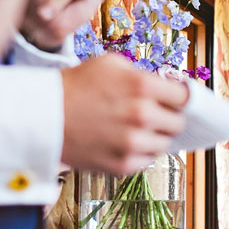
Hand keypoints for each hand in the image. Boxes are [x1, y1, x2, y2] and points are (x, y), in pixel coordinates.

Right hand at [61, 54, 188, 175]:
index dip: (180, 98)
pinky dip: (139, 153)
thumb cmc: (75, 86)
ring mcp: (133, 143)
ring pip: (164, 144)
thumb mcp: (111, 63)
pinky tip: (123, 141)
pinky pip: (146, 161)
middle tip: (152, 114)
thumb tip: (168, 87)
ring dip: (154, 137)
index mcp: (143, 87)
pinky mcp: (122, 165)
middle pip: (178, 123)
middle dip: (168, 117)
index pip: (185, 97)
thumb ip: (143, 74)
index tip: (176, 100)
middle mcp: (142, 116)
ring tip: (133, 128)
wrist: (43, 116)